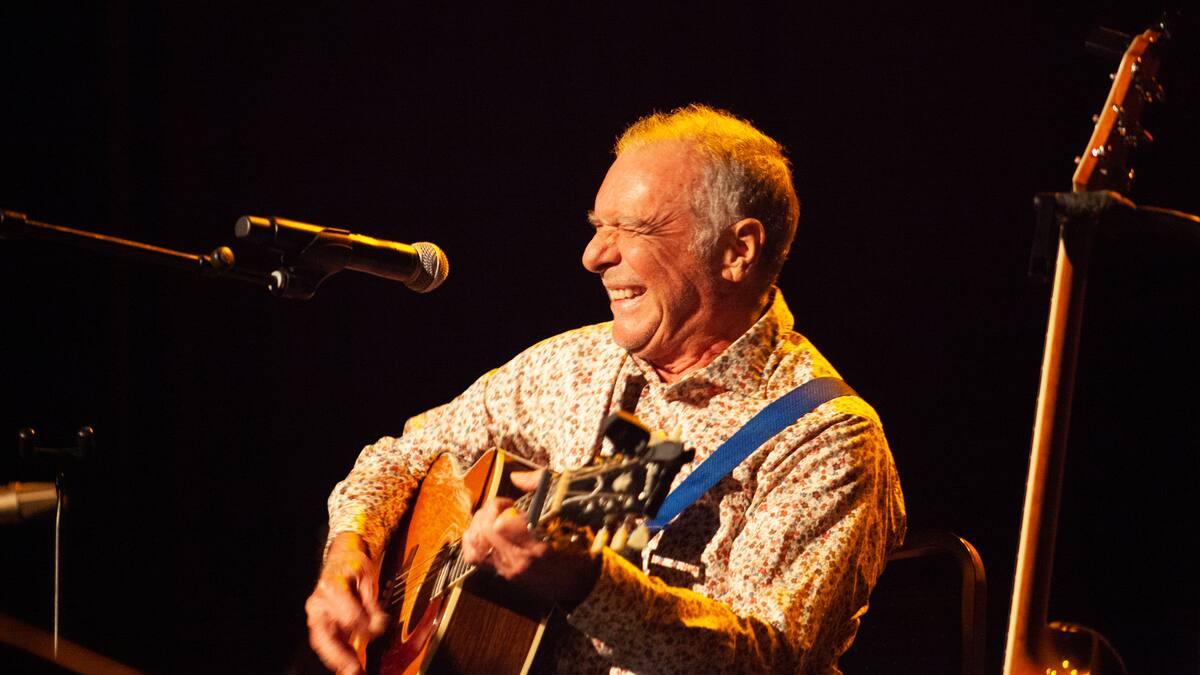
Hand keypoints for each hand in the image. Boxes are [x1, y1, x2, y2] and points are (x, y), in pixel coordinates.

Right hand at [305, 532, 389, 674]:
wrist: (342, 555)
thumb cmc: (355, 565)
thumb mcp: (369, 579)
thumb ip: (373, 605)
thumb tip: (378, 626)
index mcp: (332, 587)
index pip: (349, 616)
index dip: (366, 627)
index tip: (379, 630)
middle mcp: (318, 602)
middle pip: (325, 635)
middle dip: (339, 656)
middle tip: (354, 669)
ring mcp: (315, 613)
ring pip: (321, 642)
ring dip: (336, 660)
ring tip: (352, 671)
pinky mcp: (318, 621)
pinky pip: (324, 641)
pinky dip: (336, 654)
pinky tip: (348, 664)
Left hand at [460, 470, 600, 610]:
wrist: (576, 584)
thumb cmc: (576, 547)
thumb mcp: (567, 513)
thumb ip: (540, 488)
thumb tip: (516, 477)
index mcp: (538, 546)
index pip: (501, 525)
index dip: (499, 507)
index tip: (510, 503)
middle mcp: (519, 561)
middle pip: (485, 531)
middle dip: (487, 512)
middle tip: (501, 508)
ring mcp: (508, 570)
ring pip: (475, 544)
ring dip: (479, 525)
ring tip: (492, 519)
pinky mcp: (501, 574)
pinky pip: (473, 556)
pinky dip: (472, 540)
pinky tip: (484, 532)